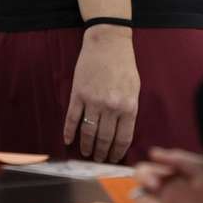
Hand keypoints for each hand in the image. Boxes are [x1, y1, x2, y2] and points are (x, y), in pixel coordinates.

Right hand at [62, 25, 139, 162]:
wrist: (108, 42)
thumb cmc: (124, 64)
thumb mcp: (134, 88)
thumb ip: (129, 110)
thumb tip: (123, 133)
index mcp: (128, 106)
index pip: (123, 138)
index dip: (117, 152)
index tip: (114, 160)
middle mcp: (111, 107)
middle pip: (105, 139)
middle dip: (101, 153)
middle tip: (98, 160)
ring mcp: (93, 101)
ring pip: (88, 132)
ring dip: (86, 146)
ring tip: (86, 153)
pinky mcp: (78, 94)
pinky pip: (72, 119)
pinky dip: (69, 132)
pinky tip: (68, 141)